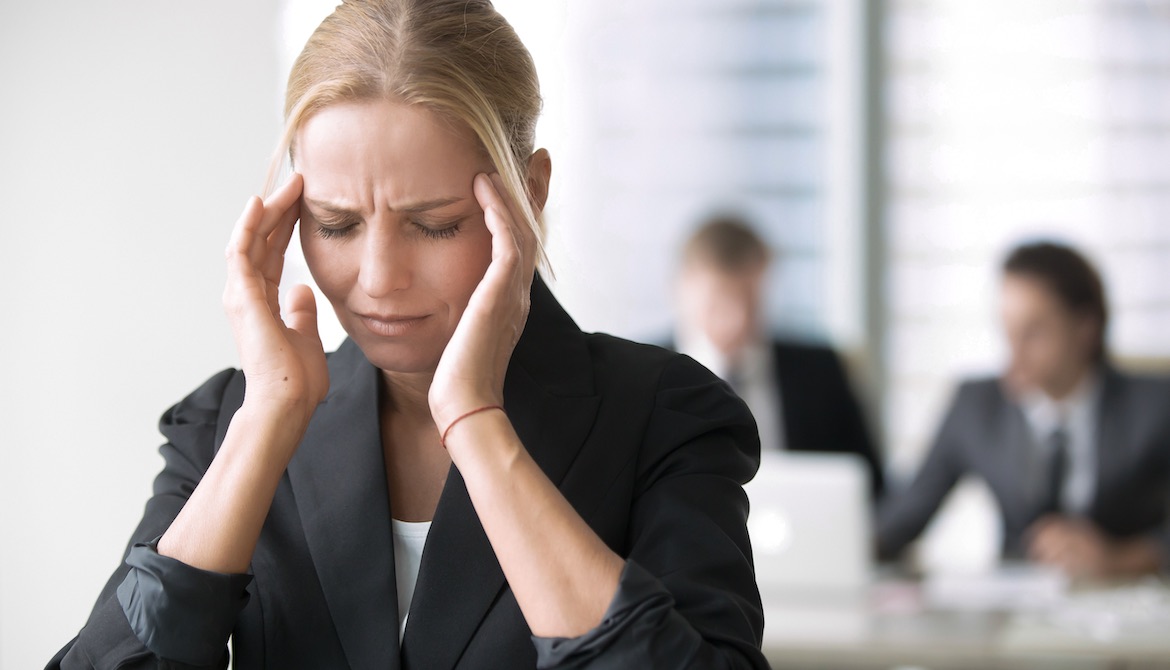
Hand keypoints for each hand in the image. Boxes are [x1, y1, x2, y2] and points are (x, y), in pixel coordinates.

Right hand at [223, 173, 327, 426]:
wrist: (287, 401)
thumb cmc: (297, 381)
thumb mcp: (307, 338)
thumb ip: (302, 314)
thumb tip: (303, 291)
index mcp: (263, 304)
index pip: (273, 255)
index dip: (286, 228)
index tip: (304, 204)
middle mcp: (246, 295)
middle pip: (261, 241)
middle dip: (279, 211)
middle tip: (299, 183)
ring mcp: (241, 294)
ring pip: (251, 239)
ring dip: (268, 210)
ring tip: (290, 185)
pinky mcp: (241, 295)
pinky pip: (241, 250)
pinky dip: (248, 225)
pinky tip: (260, 202)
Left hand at [429, 173, 535, 436]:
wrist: (464, 406)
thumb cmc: (453, 383)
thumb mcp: (457, 341)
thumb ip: (457, 319)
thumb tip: (434, 311)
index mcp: (510, 305)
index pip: (519, 248)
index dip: (517, 215)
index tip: (507, 186)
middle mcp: (518, 295)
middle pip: (530, 231)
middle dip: (529, 196)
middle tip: (530, 161)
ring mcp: (513, 294)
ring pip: (521, 230)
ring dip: (509, 195)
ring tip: (496, 165)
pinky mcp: (499, 294)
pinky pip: (507, 240)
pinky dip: (498, 211)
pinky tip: (483, 188)